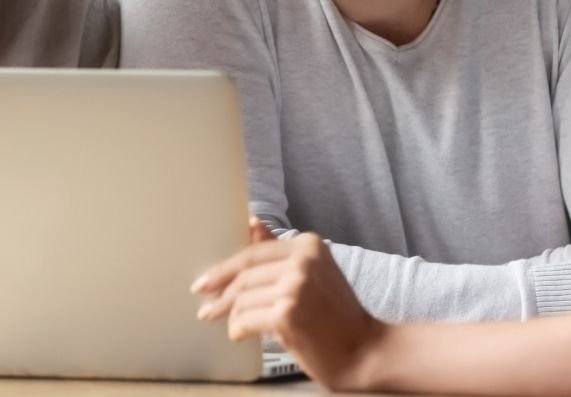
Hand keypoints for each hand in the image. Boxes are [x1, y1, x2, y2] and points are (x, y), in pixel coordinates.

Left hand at [192, 218, 387, 390]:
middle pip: (245, 274)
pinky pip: (246, 318)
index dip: (226, 267)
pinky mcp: (287, 315)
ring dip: (231, 314)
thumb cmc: (338, 314)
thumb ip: (281, 250)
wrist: (364, 349)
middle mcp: (302, 262)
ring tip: (230, 324)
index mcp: (309, 245)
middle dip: (220, 291)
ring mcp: (295, 288)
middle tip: (206, 306)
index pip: (255, 252)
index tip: (208, 279)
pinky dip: (238, 328)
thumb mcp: (315, 272)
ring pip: (242, 298)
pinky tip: (240, 334)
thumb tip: (251, 221)